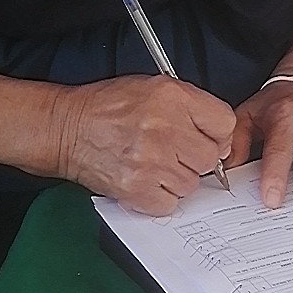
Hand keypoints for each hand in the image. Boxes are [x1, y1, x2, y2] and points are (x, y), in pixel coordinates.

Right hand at [52, 75, 235, 214]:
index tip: (206, 138)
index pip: (225, 123)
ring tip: (153, 163)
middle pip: (211, 157)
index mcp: (172, 97)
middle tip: (173, 152)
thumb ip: (191, 106)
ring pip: (191, 184)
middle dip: (195, 157)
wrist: (67, 128)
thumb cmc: (108, 108)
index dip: (217, 134)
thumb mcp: (153, 88)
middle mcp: (165, 128)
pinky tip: (145, 180)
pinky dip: (159, 197)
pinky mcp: (137, 188)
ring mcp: (152, 161)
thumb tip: (220, 137)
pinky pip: (170, 204)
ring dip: (176, 178)